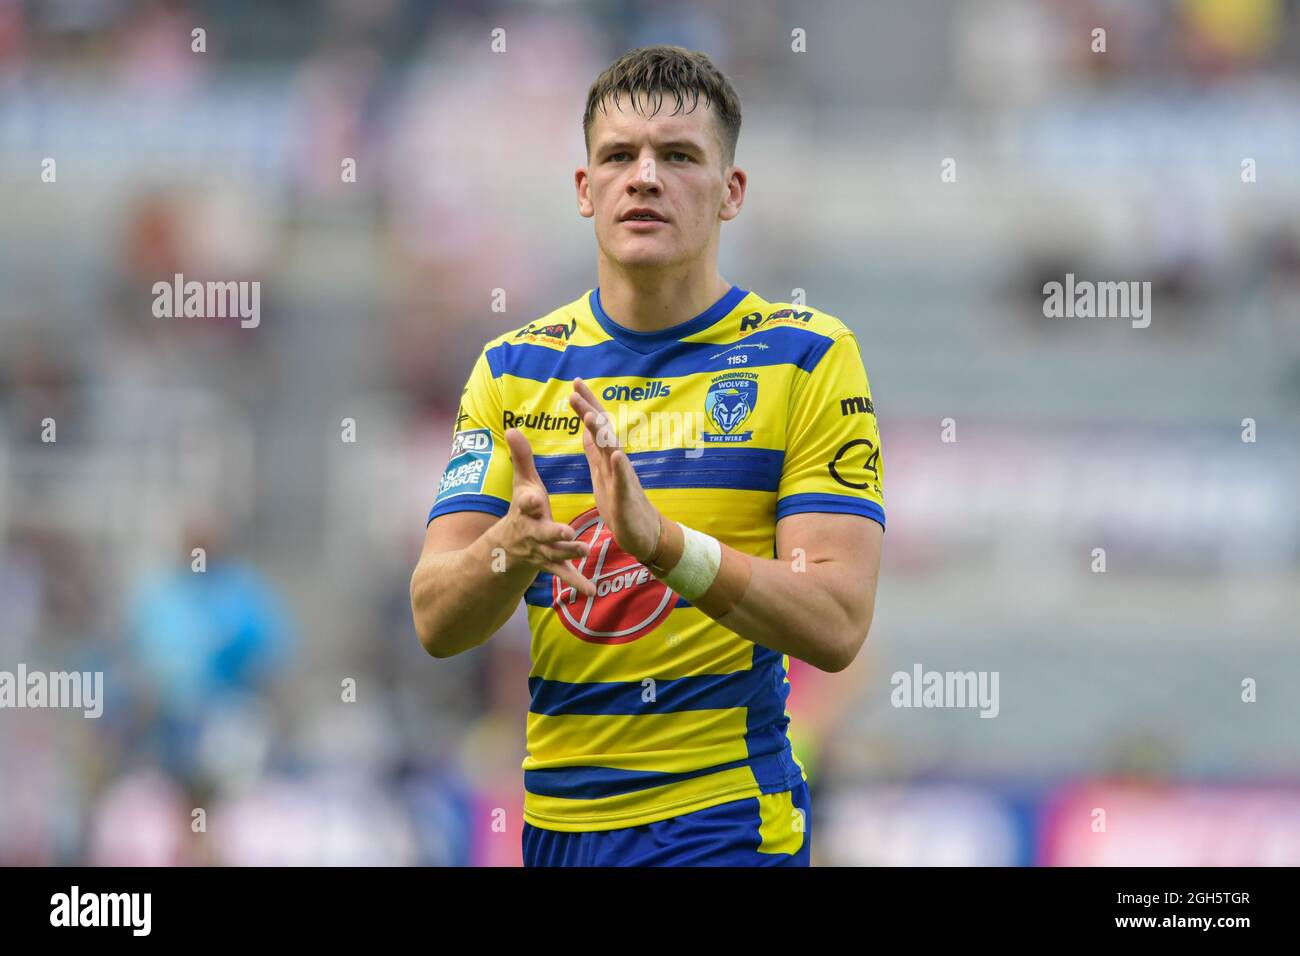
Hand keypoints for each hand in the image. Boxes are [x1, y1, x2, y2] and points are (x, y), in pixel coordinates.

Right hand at [493, 427, 596, 597]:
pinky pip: (565, 574)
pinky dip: (578, 583)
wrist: (509, 548)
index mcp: (526, 510)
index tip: (534, 498)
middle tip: (567, 532)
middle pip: (542, 533)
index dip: (529, 501)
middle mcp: (532, 531)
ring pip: (555, 553)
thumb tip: (511, 427)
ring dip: (569, 553)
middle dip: (553, 533)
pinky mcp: (551, 564)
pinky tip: (592, 591)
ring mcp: (541, 550)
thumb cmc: (523, 509)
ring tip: (585, 550)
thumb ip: (521, 458)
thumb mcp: (522, 484)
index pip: (525, 503)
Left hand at [567, 377, 662, 563]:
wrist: (642, 533)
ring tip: (589, 416)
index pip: (595, 426)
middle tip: (576, 388)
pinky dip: (619, 466)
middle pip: (603, 430)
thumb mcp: (601, 473)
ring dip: (601, 433)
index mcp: (606, 457)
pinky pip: (624, 480)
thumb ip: (594, 450)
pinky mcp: (626, 497)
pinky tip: (615, 454)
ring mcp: (623, 478)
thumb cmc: (620, 504)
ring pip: (612, 450)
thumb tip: (586, 428)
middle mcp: (616, 462)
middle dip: (589, 409)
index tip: (575, 384)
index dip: (586, 405)